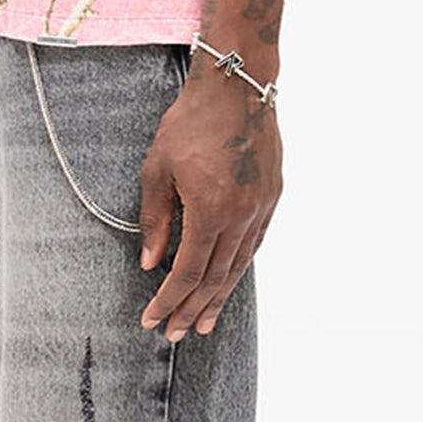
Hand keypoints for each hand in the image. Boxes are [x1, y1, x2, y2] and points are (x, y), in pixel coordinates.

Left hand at [137, 66, 280, 340]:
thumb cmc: (190, 122)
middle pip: (216, 277)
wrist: (236, 87)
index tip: (153, 320)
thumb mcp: (159, 167)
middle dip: (193, 309)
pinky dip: (238, 268)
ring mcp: (260, 207)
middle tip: (177, 334)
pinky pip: (254, 243)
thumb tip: (151, 262)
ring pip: (239, 265)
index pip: (189, 271)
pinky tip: (228, 281)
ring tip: (204, 322)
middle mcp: (240, 215)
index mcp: (210, 209)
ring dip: (219, 297)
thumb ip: (156, 218)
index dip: (170, 300)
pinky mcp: (271, 196)